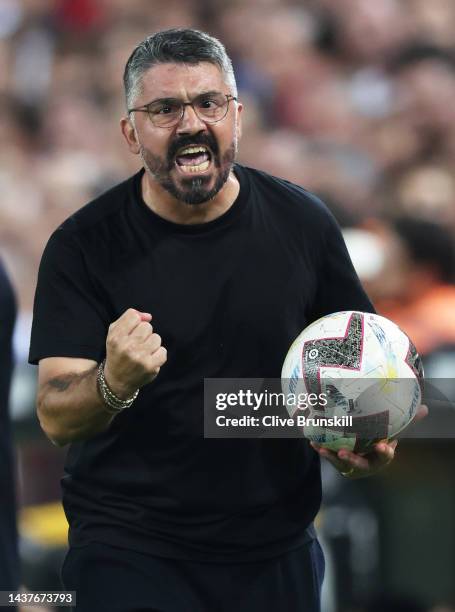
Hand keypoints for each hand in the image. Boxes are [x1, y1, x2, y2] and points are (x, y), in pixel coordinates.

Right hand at [104, 308, 166, 397]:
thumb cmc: (118, 353)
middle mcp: (126, 347)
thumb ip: (129, 318)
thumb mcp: (115, 334)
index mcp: (116, 337)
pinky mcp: (150, 367)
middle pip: (147, 326)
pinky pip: (163, 351)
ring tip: (143, 352)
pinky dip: (158, 354)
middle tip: (137, 344)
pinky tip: (149, 359)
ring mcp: (139, 357)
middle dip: (144, 334)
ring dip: (152, 344)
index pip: (134, 316)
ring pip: (156, 338)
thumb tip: (148, 316)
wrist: (117, 380)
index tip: (131, 332)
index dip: (135, 323)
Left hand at [311, 404, 428, 478]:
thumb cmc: (380, 439)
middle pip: (360, 464)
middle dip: (352, 459)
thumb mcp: (392, 430)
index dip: (385, 452)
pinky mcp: (339, 462)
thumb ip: (406, 421)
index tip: (384, 447)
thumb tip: (425, 408)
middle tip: (343, 452)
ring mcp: (351, 464)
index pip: (385, 457)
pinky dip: (321, 449)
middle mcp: (366, 463)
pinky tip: (313, 442)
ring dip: (331, 456)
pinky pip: (330, 456)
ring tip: (323, 448)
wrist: (364, 450)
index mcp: (381, 456)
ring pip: (341, 463)